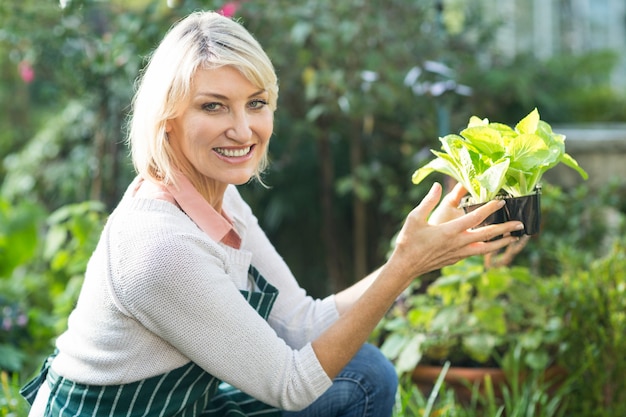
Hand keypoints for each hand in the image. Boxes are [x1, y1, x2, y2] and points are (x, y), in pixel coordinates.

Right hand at [386, 182, 522, 283]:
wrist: (405, 266)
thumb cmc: (408, 241)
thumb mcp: (414, 218)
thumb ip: (428, 201)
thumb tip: (437, 185)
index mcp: (450, 231)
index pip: (476, 218)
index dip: (490, 209)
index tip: (502, 201)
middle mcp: (458, 243)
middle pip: (487, 235)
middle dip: (505, 229)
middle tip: (520, 223)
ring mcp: (458, 253)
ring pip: (486, 248)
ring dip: (501, 242)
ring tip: (514, 238)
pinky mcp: (456, 260)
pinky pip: (476, 253)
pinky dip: (487, 248)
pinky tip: (491, 245)